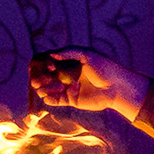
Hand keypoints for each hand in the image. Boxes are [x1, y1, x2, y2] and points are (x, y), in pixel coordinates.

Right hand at [28, 48, 147, 118]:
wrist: (117, 87)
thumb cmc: (104, 68)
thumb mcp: (87, 55)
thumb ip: (69, 52)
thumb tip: (51, 54)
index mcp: (69, 63)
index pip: (49, 63)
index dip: (42, 65)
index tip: (42, 66)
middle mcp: (66, 75)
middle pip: (46, 76)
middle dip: (39, 78)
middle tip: (36, 81)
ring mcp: (68, 88)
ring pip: (48, 89)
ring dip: (44, 88)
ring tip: (45, 87)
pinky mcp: (71, 100)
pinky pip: (56, 101)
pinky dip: (49, 99)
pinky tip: (47, 97)